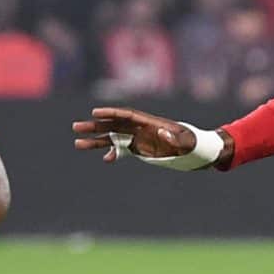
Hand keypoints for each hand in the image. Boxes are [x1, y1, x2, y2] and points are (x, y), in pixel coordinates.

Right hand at [71, 106, 207, 163]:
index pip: (127, 115)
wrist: (197, 151)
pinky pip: (122, 150)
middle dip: (95, 126)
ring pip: (113, 137)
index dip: (111, 113)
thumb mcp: (186, 142)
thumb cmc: (194, 143)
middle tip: (76, 127)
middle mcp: (141, 128)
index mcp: (151, 123)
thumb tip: (161, 132)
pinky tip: (105, 160)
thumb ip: (174, 138)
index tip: (95, 113)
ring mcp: (139, 138)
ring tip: (78, 143)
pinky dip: (113, 154)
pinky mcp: (140, 148)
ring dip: (96, 141)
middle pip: (114, 125)